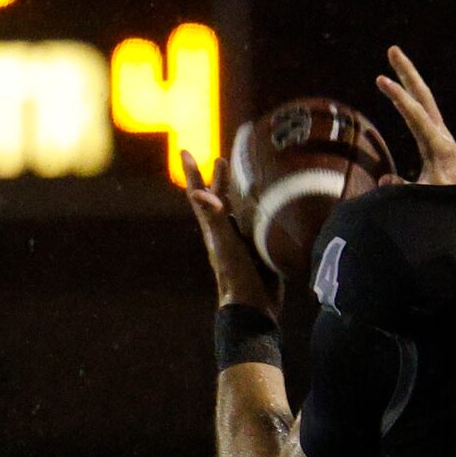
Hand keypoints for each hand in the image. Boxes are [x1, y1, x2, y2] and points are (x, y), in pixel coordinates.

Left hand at [182, 149, 278, 316]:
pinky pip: (256, 225)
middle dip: (219, 179)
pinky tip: (270, 210)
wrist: (253, 305)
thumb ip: (214, 216)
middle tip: (221, 159)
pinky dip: (260, 213)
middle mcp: (225, 231)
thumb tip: (197, 192)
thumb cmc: (236, 274)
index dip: (193, 172)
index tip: (185, 151)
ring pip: (239, 212)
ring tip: (247, 179)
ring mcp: (241, 242)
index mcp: (214, 227)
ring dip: (240, 195)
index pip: (200, 193)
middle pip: (219, 200)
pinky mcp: (257, 251)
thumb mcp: (225, 242)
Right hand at [376, 46, 455, 186]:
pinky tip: (403, 92)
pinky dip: (411, 99)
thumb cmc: (448, 203)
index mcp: (439, 146)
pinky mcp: (439, 142)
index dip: (398, 96)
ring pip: (425, 101)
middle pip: (424, 97)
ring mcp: (441, 137)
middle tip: (392, 50)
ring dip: (410, 81)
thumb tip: (383, 179)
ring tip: (395, 60)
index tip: (380, 79)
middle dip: (408, 73)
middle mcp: (442, 136)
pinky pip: (423, 113)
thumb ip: (405, 188)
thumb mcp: (426, 197)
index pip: (416, 114)